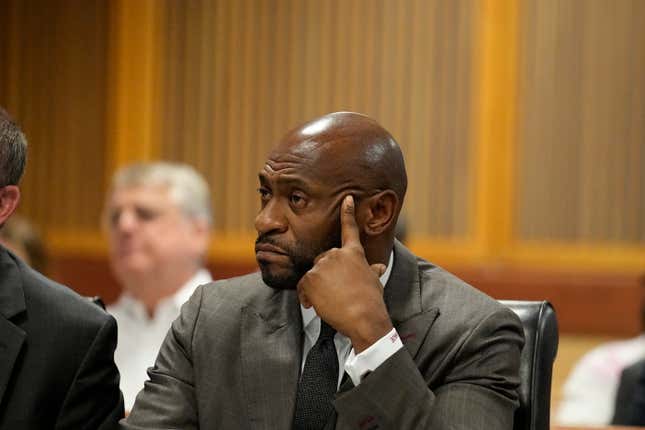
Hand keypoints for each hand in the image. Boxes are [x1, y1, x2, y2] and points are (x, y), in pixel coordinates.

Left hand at [297, 195, 392, 352]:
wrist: (363, 316)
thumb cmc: (371, 301)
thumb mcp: (374, 282)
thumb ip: (371, 271)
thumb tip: (379, 267)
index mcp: (354, 253)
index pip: (350, 228)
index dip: (348, 212)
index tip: (347, 198)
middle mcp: (337, 254)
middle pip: (323, 260)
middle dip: (325, 275)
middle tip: (334, 293)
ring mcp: (322, 264)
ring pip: (313, 274)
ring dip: (315, 288)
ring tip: (327, 302)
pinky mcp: (311, 276)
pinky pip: (302, 286)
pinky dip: (305, 296)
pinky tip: (313, 305)